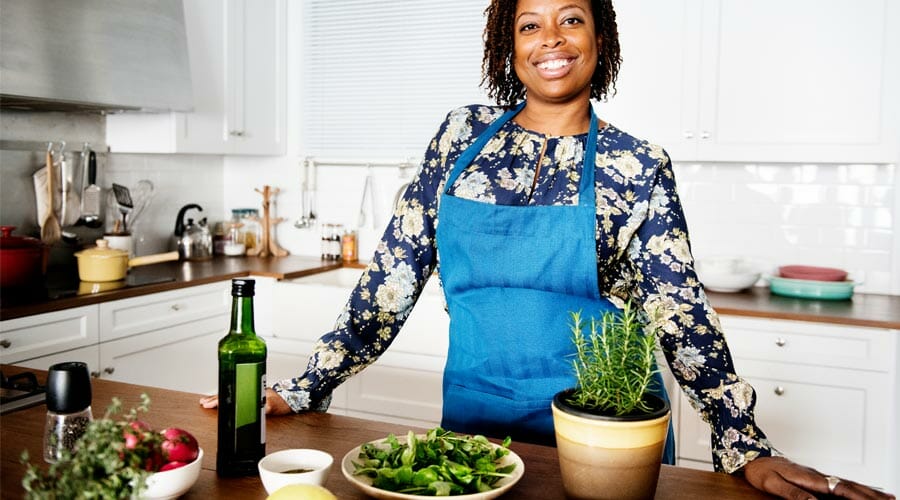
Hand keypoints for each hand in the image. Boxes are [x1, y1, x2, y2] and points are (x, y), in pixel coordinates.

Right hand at [198, 388, 292, 415]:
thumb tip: (264, 407)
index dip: (218, 399)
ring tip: (207, 400)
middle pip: (229, 392)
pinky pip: (236, 394)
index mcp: (251, 391)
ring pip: (231, 392)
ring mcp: (250, 391)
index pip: (231, 395)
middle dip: (214, 397)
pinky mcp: (252, 395)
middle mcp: (249, 390)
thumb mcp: (275, 406)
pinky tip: (224, 400)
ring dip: (219, 396)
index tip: (207, 404)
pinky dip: (228, 397)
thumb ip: (268, 407)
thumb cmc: (284, 401)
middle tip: (203, 402)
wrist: (293, 397)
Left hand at [743, 456, 894, 499]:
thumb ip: (793, 494)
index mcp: (809, 477)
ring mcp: (817, 475)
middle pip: (850, 485)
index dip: (859, 497)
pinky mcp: (815, 477)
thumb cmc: (760, 470)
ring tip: (888, 497)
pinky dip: (856, 488)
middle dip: (871, 495)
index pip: (840, 488)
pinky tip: (863, 492)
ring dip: (868, 491)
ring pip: (848, 483)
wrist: (752, 456)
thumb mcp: (773, 484)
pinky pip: (840, 483)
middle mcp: (817, 475)